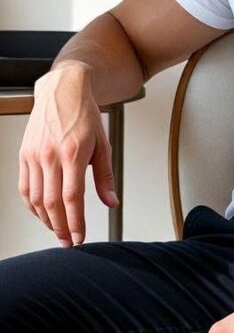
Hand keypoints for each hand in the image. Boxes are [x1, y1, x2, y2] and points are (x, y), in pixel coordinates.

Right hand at [18, 63, 118, 246]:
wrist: (62, 90)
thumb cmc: (84, 116)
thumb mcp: (103, 144)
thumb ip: (105, 176)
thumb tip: (111, 203)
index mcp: (73, 153)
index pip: (72, 197)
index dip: (75, 222)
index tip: (79, 238)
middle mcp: (50, 155)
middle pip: (51, 202)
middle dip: (60, 227)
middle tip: (68, 241)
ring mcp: (34, 155)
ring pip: (35, 198)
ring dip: (46, 219)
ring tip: (57, 230)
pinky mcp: (24, 154)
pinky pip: (24, 187)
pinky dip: (31, 205)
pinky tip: (41, 213)